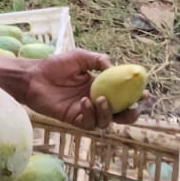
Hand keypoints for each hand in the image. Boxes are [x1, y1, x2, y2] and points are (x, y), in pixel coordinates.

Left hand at [23, 49, 138, 129]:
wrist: (34, 77)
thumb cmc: (55, 65)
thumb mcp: (80, 57)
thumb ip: (98, 60)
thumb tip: (113, 67)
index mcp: (102, 86)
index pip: (124, 95)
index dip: (136, 96)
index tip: (145, 93)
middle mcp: (97, 101)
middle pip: (121, 114)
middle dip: (131, 114)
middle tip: (133, 107)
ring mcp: (86, 111)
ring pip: (106, 121)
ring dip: (108, 112)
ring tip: (100, 99)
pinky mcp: (75, 119)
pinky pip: (89, 123)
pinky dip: (90, 114)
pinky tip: (84, 102)